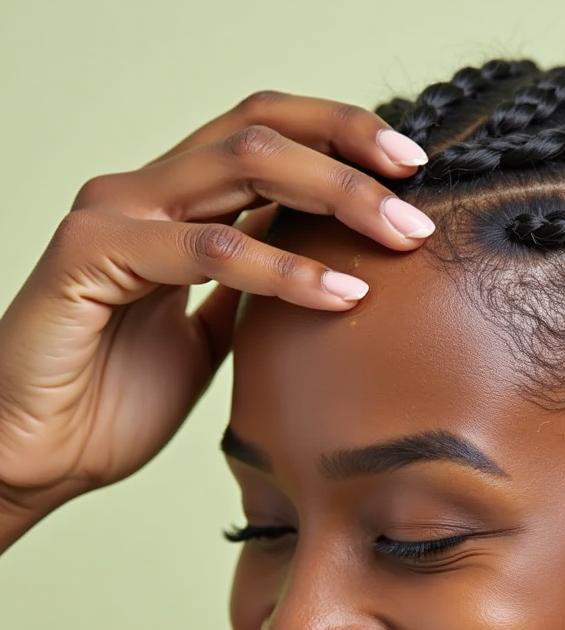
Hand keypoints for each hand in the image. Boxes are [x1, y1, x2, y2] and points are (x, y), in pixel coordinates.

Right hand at [0, 90, 432, 517]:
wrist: (38, 453)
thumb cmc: (115, 398)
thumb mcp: (208, 336)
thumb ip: (251, 291)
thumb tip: (323, 270)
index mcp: (174, 204)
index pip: (266, 135)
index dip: (339, 136)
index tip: (409, 170)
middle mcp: (144, 192)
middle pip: (262, 131)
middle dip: (350, 152)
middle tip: (417, 190)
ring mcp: (115, 216)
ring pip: (242, 168)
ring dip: (335, 197)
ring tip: (400, 235)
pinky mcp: (92, 257)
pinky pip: (210, 252)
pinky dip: (286, 270)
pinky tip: (343, 293)